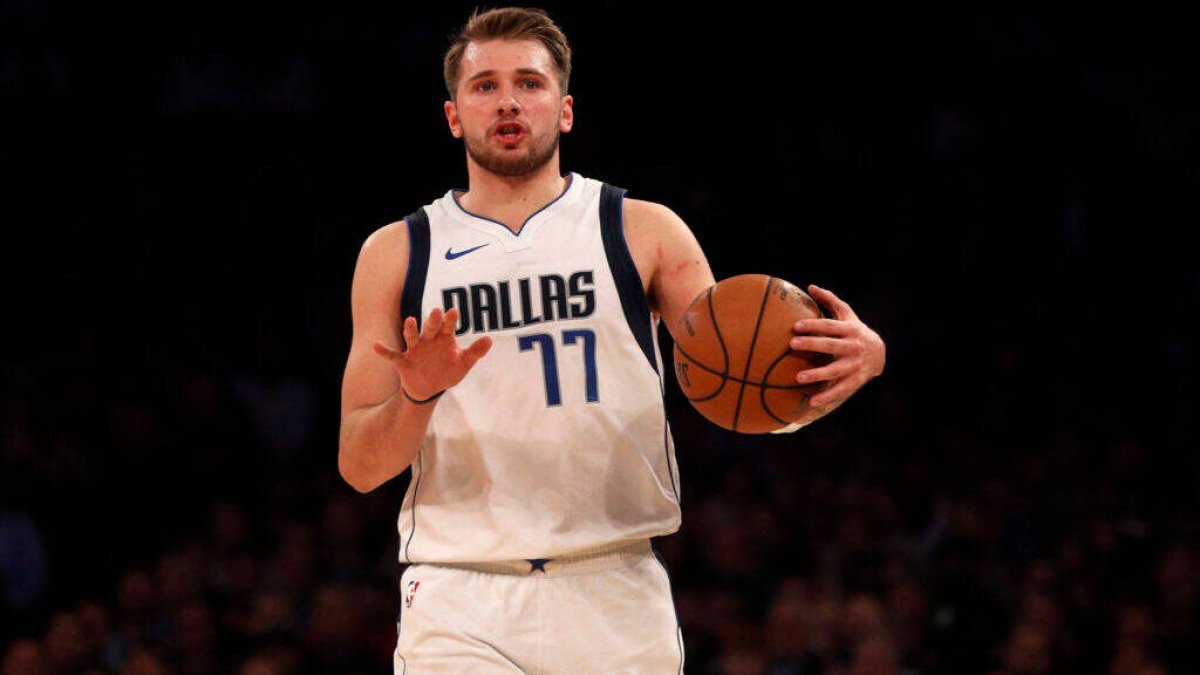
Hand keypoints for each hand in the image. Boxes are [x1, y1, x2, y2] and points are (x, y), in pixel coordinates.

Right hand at [372, 307, 492, 400]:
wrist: (430, 389)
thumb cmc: (447, 371)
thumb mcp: (463, 363)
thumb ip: (475, 352)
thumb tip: (490, 340)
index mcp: (443, 338)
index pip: (448, 327)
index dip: (450, 320)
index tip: (454, 311)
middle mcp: (428, 340)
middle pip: (430, 328)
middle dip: (433, 321)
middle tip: (436, 312)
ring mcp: (414, 350)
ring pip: (412, 337)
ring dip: (410, 330)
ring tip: (410, 321)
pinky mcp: (403, 361)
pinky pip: (392, 355)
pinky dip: (384, 351)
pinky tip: (375, 345)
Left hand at [789, 284, 885, 413]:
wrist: (880, 352)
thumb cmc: (854, 330)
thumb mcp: (847, 313)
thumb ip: (829, 300)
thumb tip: (810, 287)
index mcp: (850, 329)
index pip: (830, 326)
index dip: (813, 325)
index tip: (795, 326)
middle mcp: (854, 346)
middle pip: (832, 345)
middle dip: (812, 344)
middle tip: (792, 344)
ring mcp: (856, 365)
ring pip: (836, 370)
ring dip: (818, 374)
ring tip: (798, 378)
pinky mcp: (857, 380)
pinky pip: (842, 389)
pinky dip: (828, 396)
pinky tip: (812, 401)